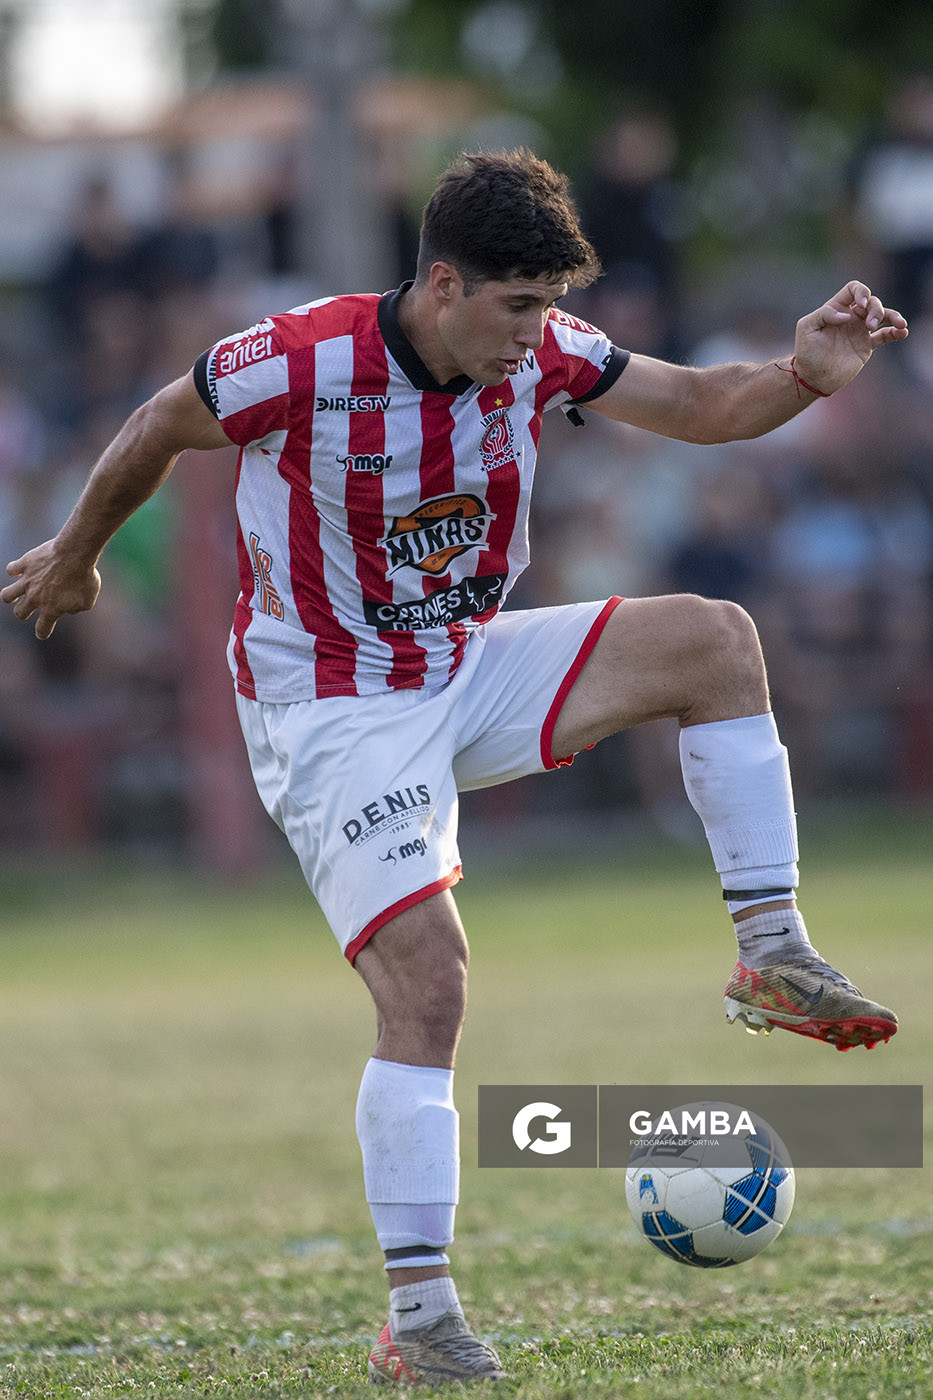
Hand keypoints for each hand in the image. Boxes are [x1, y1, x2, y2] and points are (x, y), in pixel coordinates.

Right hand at [1, 540, 100, 639]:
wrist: (74, 554)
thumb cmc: (85, 577)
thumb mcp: (87, 599)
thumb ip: (76, 608)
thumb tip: (67, 609)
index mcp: (51, 609)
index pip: (42, 628)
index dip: (42, 632)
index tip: (42, 632)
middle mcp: (35, 598)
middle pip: (20, 613)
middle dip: (23, 613)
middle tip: (29, 607)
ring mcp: (28, 581)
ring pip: (7, 595)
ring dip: (10, 596)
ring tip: (15, 594)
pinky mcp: (24, 564)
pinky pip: (11, 569)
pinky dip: (14, 570)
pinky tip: (20, 570)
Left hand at [793, 281, 907, 394]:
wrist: (813, 377)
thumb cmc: (806, 351)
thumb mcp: (806, 327)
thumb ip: (824, 314)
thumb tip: (847, 316)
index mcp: (836, 308)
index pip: (853, 289)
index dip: (861, 292)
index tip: (861, 305)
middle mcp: (851, 317)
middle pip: (872, 302)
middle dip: (876, 309)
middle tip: (870, 325)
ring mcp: (860, 331)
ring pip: (883, 316)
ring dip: (892, 316)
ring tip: (899, 324)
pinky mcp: (866, 345)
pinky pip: (886, 335)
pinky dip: (896, 332)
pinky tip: (903, 332)